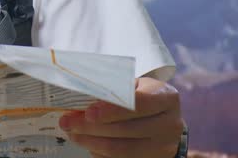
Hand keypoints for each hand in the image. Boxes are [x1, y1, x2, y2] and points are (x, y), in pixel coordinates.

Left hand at [59, 76, 182, 157]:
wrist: (164, 122)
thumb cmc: (144, 97)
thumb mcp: (136, 85)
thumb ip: (116, 88)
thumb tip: (80, 93)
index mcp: (167, 98)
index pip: (139, 104)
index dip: (112, 109)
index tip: (88, 112)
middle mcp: (170, 124)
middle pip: (126, 129)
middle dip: (92, 126)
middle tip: (68, 122)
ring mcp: (163, 146)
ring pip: (122, 149)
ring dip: (92, 141)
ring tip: (72, 133)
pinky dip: (100, 153)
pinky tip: (87, 144)